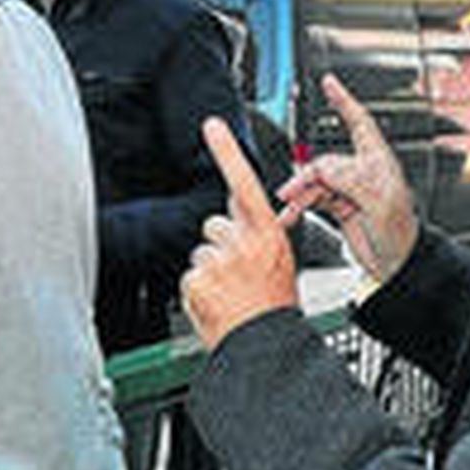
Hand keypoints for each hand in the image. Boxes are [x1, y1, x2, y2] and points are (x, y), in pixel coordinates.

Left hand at [181, 118, 299, 350]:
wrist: (265, 344)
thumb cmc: (275, 306)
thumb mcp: (280, 260)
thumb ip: (259, 233)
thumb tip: (237, 209)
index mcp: (267, 234)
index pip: (244, 182)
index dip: (228, 151)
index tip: (212, 125)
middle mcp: (242, 243)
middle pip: (213, 224)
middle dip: (220, 244)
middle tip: (238, 272)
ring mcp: (218, 262)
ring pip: (200, 252)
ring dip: (210, 270)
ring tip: (230, 292)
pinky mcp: (197, 281)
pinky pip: (189, 277)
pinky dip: (198, 291)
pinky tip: (217, 302)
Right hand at [276, 74, 417, 281]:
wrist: (396, 263)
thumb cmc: (400, 231)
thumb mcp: (378, 200)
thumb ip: (349, 178)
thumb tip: (321, 168)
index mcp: (376, 161)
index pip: (358, 121)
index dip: (343, 101)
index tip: (330, 83)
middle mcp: (361, 171)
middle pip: (324, 160)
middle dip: (305, 175)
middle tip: (292, 191)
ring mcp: (349, 189)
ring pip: (314, 182)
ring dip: (299, 194)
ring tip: (288, 206)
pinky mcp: (339, 207)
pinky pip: (312, 200)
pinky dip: (299, 208)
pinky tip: (290, 216)